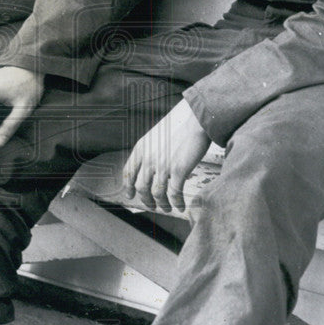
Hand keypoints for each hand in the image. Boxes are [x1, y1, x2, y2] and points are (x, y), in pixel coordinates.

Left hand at [122, 98, 210, 213]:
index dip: (128, 186)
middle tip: (152, 205)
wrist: (196, 117)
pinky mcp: (178, 170)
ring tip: (167, 208)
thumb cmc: (180, 124)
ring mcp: (162, 165)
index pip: (128, 172)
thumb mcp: (156, 136)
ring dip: (162, 204)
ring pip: (157, 194)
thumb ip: (151, 151)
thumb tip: (153, 169)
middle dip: (146, 199)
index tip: (130, 195)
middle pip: (141, 187)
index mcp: (141, 148)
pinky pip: (174, 193)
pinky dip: (176, 203)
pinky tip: (180, 206)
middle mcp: (148, 158)